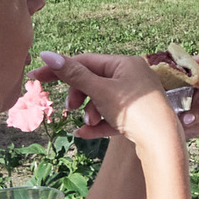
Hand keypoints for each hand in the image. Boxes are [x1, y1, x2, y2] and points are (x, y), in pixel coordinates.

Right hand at [33, 52, 179, 149]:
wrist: (163, 143)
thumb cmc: (134, 111)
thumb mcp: (100, 90)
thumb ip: (73, 74)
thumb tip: (47, 55)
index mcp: (125, 63)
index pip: (85, 61)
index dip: (60, 69)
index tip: (36, 76)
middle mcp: (133, 76)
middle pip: (93, 81)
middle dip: (79, 96)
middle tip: (69, 108)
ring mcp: (136, 98)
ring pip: (102, 101)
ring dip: (90, 112)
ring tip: (89, 122)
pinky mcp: (138, 117)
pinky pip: (112, 117)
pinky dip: (98, 124)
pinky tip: (84, 133)